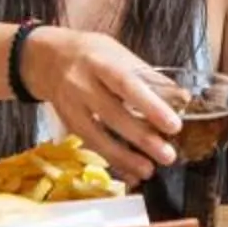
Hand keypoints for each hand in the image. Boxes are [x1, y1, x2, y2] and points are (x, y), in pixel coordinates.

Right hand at [18, 26, 182, 184]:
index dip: (151, 106)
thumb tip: (182, 99)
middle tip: (167, 155)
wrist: (46, 58)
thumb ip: (147, 76)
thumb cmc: (92, 55)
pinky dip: (112, 160)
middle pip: (113, 114)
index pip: (127, 85)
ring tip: (149, 170)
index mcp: (100, 62)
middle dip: (142, 137)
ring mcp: (72, 106)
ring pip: (97, 135)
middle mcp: (82, 84)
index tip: (174, 125)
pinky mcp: (69, 124)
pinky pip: (91, 145)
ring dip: (125, 156)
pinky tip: (130, 172)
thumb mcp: (118, 54)